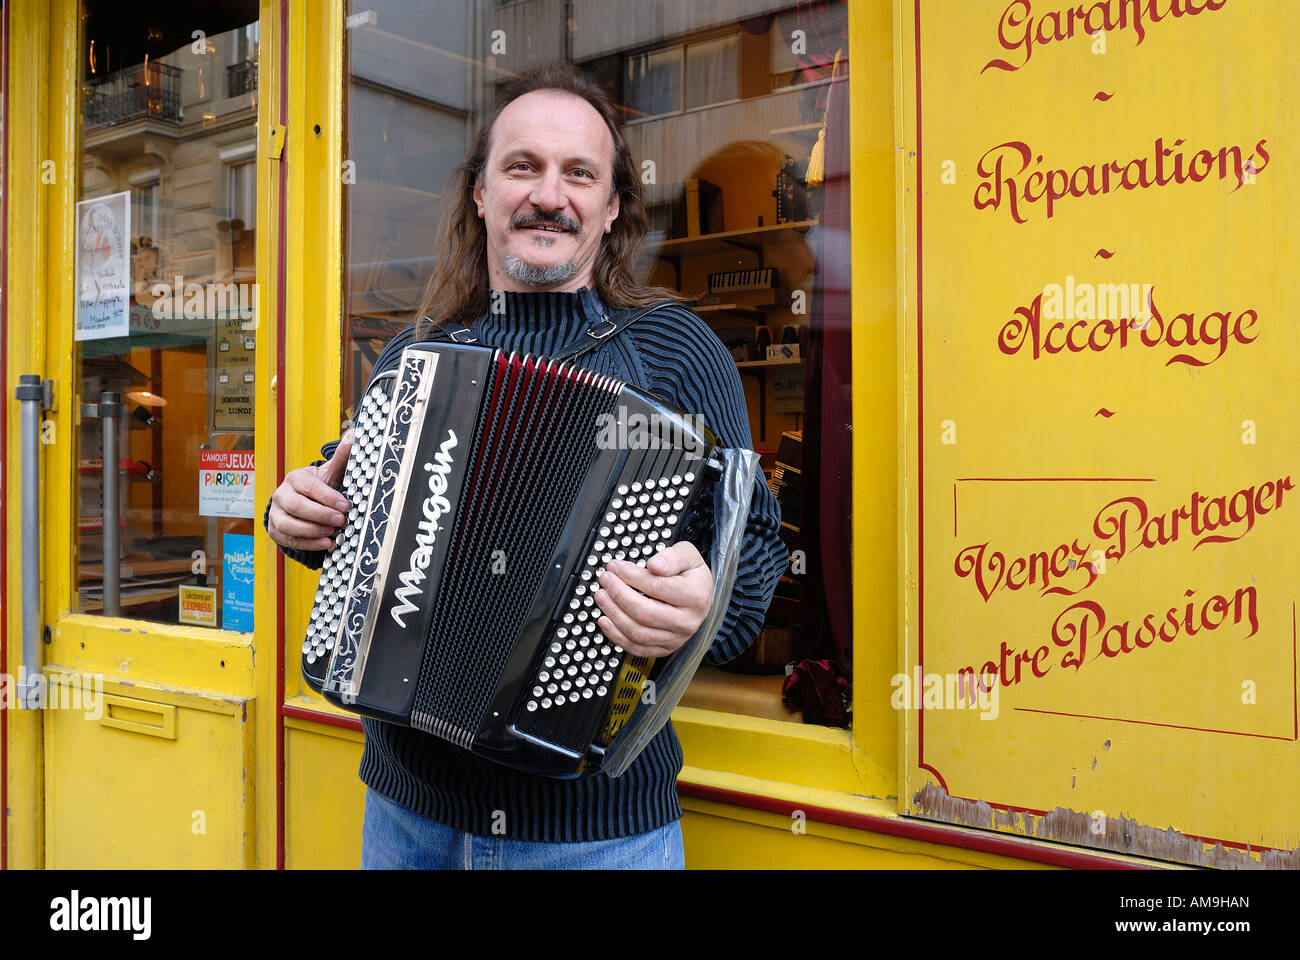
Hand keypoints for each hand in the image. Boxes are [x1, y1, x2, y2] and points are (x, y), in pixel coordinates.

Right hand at [266, 431, 353, 552]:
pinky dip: (308, 544)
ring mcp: (276, 513)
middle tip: (341, 521)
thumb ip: (342, 456)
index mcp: (295, 478)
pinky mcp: (275, 530)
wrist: (301, 503)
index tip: (345, 506)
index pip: (309, 487)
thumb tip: (356, 434)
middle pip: (296, 506)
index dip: (327, 497)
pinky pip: (289, 540)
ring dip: (312, 531)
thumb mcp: (329, 473)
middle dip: (320, 515)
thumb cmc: (318, 488)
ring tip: (333, 534)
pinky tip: (325, 544)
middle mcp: (282, 494)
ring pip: (289, 525)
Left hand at [593, 541, 712, 657]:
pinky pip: (637, 648)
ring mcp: (676, 638)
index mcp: (695, 596)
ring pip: (638, 633)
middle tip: (605, 580)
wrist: (701, 596)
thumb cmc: (691, 575)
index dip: (631, 576)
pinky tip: (605, 621)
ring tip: (601, 596)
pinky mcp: (665, 648)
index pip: (656, 587)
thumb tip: (654, 564)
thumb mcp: (688, 555)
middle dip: (618, 595)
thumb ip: (672, 556)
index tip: (615, 567)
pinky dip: (617, 636)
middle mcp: (687, 622)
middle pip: (644, 613)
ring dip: (614, 614)